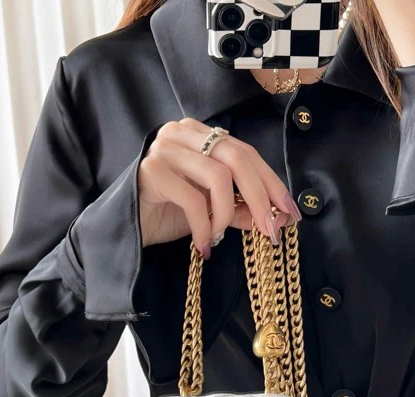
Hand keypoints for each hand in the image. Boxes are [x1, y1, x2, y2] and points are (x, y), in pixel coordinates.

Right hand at [137, 117, 301, 258]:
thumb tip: (277, 217)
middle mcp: (183, 133)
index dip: (271, 183)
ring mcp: (165, 149)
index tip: (290, 212)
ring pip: (218, 176)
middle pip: (238, 157)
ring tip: (217, 236)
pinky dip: (204, 226)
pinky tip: (203, 245)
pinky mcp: (151, 170)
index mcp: (201, 135)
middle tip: (271, 231)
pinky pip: (193, 199)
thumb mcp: (211, 211)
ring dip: (226, 214)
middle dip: (260, 197)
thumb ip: (240, 208)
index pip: (246, 153)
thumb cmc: (167, 214)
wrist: (124, 227)